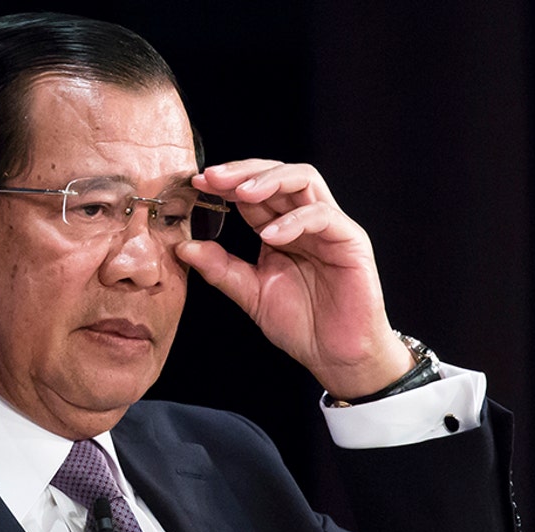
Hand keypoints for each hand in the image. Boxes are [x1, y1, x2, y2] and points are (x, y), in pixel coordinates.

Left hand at [175, 159, 413, 399]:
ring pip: (304, 179)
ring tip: (241, 194)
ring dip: (269, 180)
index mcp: (280, 229)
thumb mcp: (251, 294)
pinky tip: (270, 236)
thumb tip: (184, 247)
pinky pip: (323, 216)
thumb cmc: (302, 325)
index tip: (197, 185)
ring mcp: (330, 227)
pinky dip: (294, 220)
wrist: (335, 356)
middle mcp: (305, 221)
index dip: (226, 183)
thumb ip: (220, 269)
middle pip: (278, 173)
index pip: (254, 192)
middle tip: (213, 179)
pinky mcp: (351, 241)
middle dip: (243, 171)